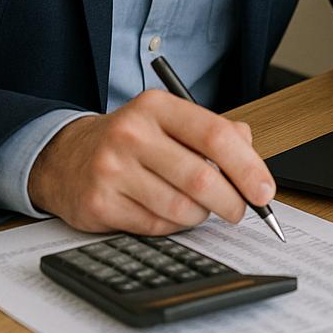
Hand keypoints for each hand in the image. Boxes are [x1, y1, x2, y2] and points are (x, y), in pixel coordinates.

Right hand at [26, 90, 274, 233]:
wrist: (68, 157)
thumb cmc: (133, 140)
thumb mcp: (171, 122)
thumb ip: (215, 131)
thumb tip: (252, 154)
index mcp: (156, 106)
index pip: (214, 134)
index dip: (247, 166)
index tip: (264, 190)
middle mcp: (132, 133)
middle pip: (201, 177)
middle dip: (231, 201)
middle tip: (240, 210)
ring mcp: (112, 168)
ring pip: (180, 208)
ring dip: (201, 216)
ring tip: (199, 208)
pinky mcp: (100, 202)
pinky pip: (156, 227)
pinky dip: (173, 227)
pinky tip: (168, 213)